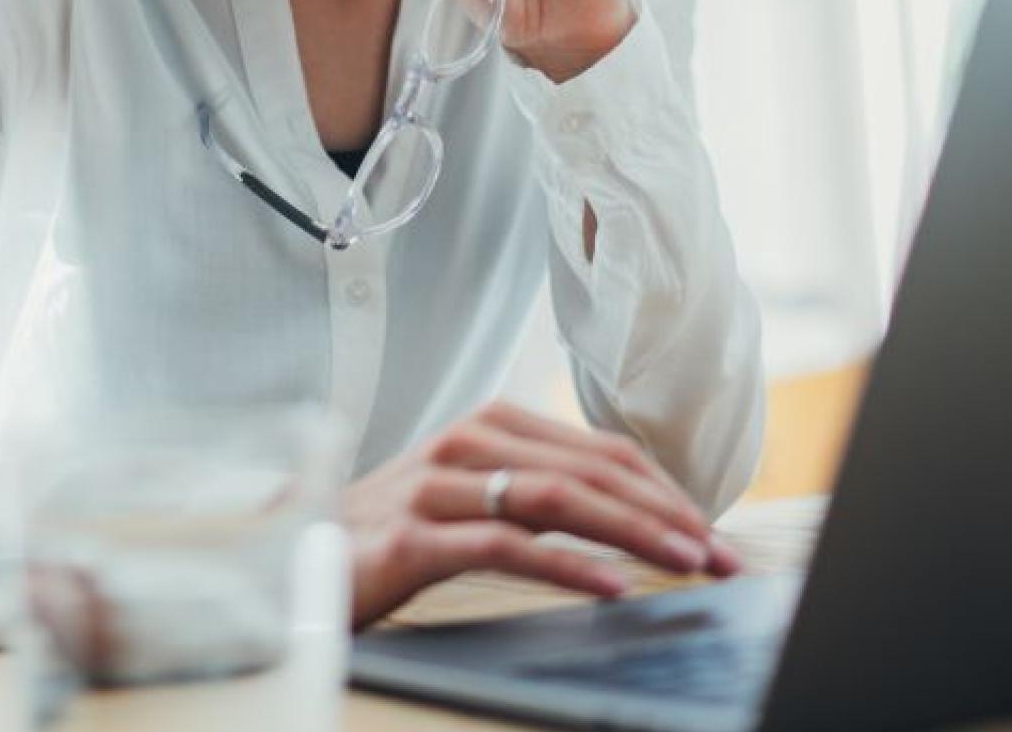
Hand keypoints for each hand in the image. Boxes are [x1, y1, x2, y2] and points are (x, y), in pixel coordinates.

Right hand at [342, 401, 742, 627]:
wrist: (289, 557)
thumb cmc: (389, 534)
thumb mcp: (469, 499)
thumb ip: (534, 495)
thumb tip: (626, 520)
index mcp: (490, 426)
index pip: (600, 451)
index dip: (665, 490)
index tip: (713, 533)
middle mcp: (466, 443)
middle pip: (592, 470)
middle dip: (668, 514)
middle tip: (722, 555)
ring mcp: (437, 485)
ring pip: (558, 498)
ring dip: (635, 533)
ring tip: (685, 563)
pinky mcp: (413, 535)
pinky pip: (506, 545)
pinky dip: (567, 564)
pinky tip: (610, 586)